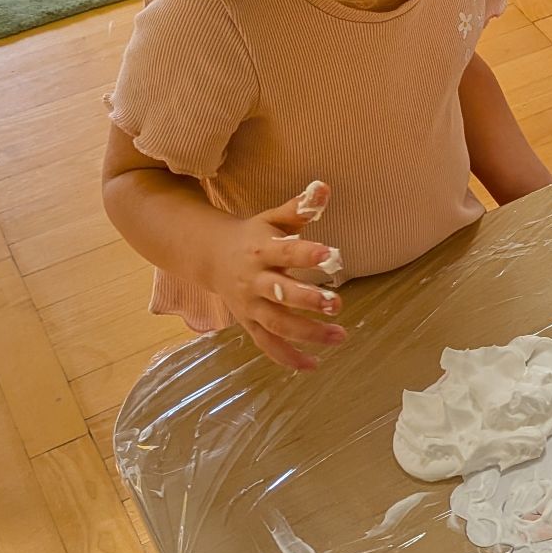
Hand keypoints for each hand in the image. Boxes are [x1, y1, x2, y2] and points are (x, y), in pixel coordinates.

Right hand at [209, 187, 346, 371]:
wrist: (212, 257)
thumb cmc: (253, 236)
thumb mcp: (273, 218)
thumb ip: (300, 207)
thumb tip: (324, 187)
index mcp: (261, 251)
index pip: (285, 252)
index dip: (307, 253)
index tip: (331, 255)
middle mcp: (254, 281)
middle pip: (280, 294)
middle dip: (307, 301)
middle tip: (336, 304)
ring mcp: (250, 306)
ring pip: (277, 324)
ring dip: (307, 333)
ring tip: (339, 336)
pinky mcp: (249, 323)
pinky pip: (267, 344)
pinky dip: (287, 357)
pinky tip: (314, 365)